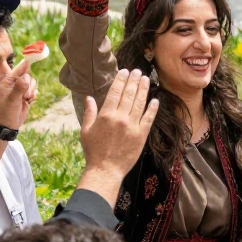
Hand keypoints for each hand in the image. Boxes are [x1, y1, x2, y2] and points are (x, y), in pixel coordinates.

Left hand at [0, 54, 36, 132]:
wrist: (5, 125)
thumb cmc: (5, 112)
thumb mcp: (11, 100)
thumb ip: (19, 88)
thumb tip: (26, 77)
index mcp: (8, 81)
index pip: (20, 68)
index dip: (28, 62)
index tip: (36, 54)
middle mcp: (14, 83)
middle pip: (29, 76)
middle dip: (30, 85)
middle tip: (25, 96)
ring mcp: (20, 89)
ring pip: (32, 83)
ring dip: (32, 91)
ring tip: (26, 100)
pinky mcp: (25, 96)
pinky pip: (34, 91)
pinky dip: (33, 95)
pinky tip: (28, 102)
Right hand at [77, 68, 158, 197]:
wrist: (105, 170)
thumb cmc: (93, 151)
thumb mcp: (86, 130)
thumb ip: (89, 112)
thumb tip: (88, 97)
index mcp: (105, 115)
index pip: (115, 92)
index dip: (121, 80)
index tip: (125, 71)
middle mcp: (120, 118)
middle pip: (129, 94)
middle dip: (134, 81)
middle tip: (138, 71)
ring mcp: (132, 126)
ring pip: (140, 103)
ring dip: (143, 89)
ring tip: (146, 79)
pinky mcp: (141, 135)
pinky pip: (149, 118)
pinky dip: (152, 108)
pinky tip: (155, 100)